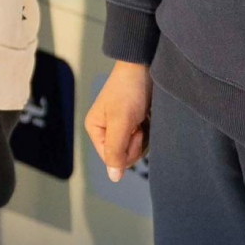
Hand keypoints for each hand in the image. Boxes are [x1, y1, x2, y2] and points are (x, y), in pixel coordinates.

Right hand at [83, 59, 151, 181]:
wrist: (145, 66)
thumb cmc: (129, 90)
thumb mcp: (121, 121)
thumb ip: (116, 150)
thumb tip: (114, 178)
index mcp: (95, 129)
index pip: (112, 158)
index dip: (126, 149)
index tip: (133, 130)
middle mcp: (106, 130)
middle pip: (124, 155)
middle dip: (135, 143)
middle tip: (138, 123)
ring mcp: (122, 127)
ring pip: (136, 149)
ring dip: (144, 137)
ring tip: (143, 118)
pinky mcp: (135, 123)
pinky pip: (144, 140)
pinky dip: (149, 132)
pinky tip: (148, 118)